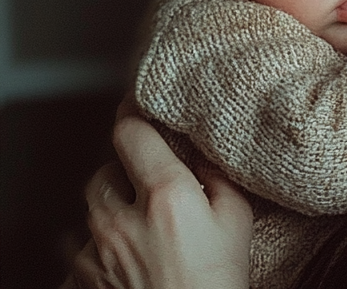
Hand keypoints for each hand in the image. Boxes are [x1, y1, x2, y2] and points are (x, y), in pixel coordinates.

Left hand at [67, 115, 251, 288]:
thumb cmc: (218, 282)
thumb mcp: (236, 220)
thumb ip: (217, 177)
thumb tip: (202, 153)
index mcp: (166, 194)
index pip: (131, 133)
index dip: (133, 114)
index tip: (138, 105)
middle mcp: (123, 218)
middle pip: (104, 170)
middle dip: (124, 170)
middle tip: (149, 180)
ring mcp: (97, 252)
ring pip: (89, 209)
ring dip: (109, 206)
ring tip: (137, 220)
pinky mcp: (82, 280)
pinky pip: (79, 249)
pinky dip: (97, 246)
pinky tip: (123, 255)